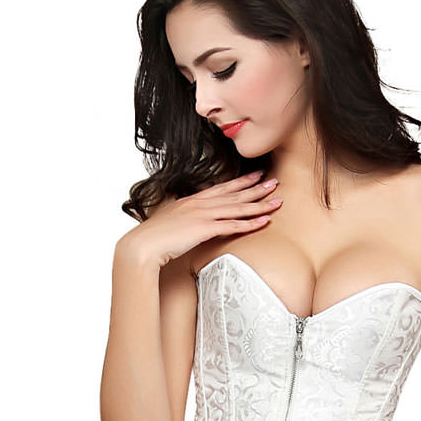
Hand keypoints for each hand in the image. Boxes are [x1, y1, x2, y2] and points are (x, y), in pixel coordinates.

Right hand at [114, 170, 282, 269]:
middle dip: (256, 188)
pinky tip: (264, 221)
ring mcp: (203, 215)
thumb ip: (182, 219)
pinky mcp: (204, 229)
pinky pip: (233, 225)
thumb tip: (187, 223)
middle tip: (274, 181)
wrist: (143, 245)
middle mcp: (200, 204)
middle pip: (234, 194)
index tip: (254, 176)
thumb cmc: (154, 237)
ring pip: (238, 207)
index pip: (221, 188)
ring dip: (259, 204)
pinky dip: (250, 223)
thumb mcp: (170, 222)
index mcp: (192, 201)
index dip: (240, 182)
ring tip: (277, 200)